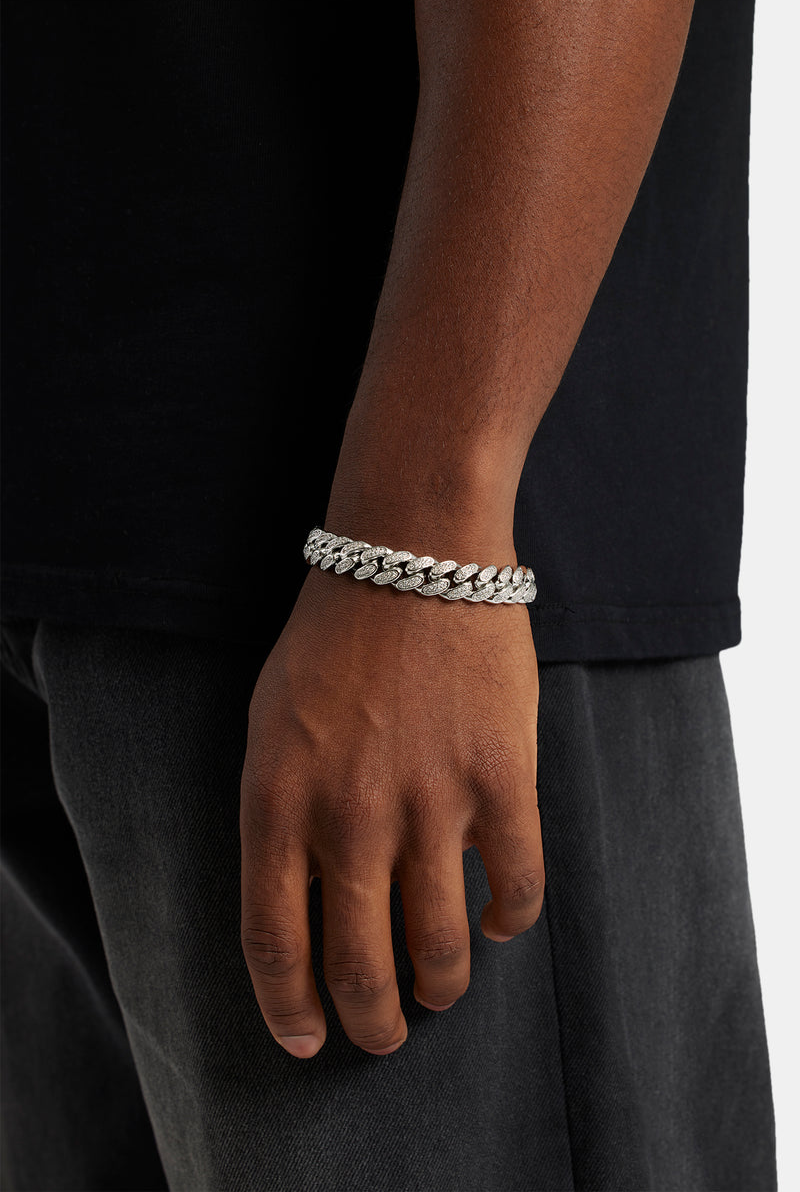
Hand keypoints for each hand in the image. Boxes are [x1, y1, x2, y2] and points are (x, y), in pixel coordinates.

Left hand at [240, 560, 542, 1057]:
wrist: (411, 556)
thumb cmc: (332, 638)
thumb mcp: (270, 725)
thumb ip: (282, 814)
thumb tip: (313, 897)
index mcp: (277, 804)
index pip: (275, 943)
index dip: (289, 1011)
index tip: (306, 1042)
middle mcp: (349, 819)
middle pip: (360, 967)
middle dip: (373, 1023)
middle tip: (384, 1034)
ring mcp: (430, 804)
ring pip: (441, 947)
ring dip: (443, 986)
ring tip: (442, 990)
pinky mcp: (502, 781)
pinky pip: (518, 885)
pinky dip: (511, 918)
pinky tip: (500, 920)